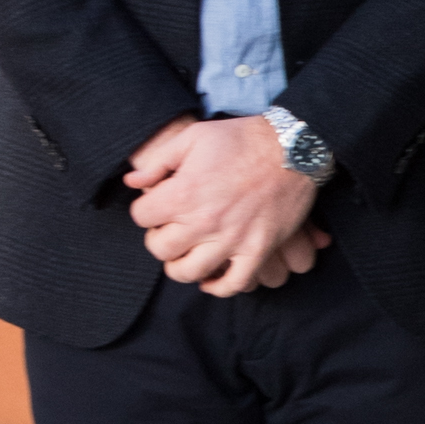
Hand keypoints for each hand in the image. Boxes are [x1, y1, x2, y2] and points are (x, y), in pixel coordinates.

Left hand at [125, 115, 321, 296]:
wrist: (293, 147)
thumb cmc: (241, 138)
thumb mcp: (194, 136)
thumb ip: (159, 161)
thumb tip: (131, 181)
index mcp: (183, 192)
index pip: (141, 216)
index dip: (145, 209)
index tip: (156, 205)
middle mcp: (204, 221)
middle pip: (160, 249)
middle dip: (158, 238)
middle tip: (170, 229)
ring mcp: (232, 239)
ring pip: (188, 272)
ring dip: (180, 266)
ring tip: (185, 254)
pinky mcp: (258, 250)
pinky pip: (233, 284)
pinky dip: (218, 286)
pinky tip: (211, 277)